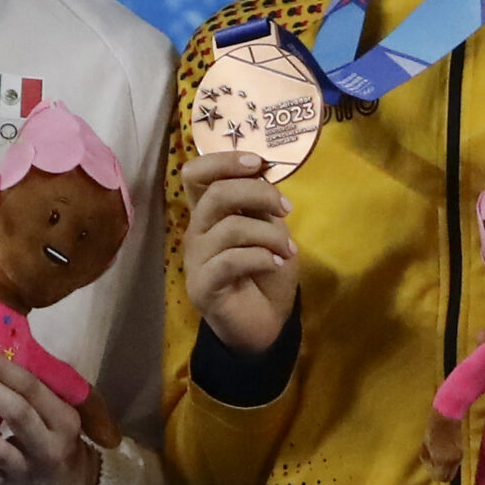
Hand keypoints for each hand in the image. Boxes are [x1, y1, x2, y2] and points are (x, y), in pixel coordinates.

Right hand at [179, 151, 297, 355]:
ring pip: (230, 227)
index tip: (258, 162)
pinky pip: (232, 260)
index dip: (223, 160)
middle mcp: (197, 231)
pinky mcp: (203, 286)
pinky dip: (262, 258)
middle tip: (287, 209)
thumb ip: (260, 205)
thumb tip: (264, 174)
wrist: (264, 323)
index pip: (195, 173)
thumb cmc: (265, 272)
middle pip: (216, 194)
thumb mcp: (270, 231)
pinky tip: (276, 265)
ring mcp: (196, 260)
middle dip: (258, 193)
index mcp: (209, 212)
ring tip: (289, 251)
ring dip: (270, 235)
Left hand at [422, 413, 464, 481]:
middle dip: (439, 473)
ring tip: (438, 455)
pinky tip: (444, 452)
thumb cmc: (432, 427)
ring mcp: (459, 456)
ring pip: (452, 471)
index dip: (432, 473)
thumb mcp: (425, 443)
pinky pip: (455, 464)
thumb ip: (427, 457)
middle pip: (447, 477)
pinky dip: (449, 462)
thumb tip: (429, 465)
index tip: (428, 463)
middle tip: (432, 461)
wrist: (448, 416)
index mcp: (442, 458)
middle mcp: (453, 460)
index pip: (439, 477)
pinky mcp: (462, 452)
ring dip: (444, 467)